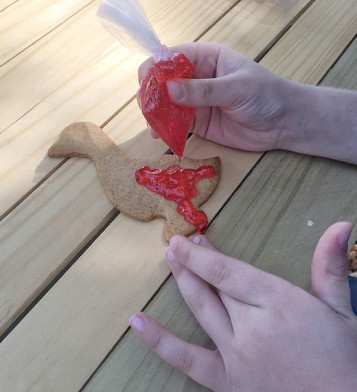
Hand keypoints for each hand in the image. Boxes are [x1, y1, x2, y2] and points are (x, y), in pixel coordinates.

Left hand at [130, 222, 356, 390]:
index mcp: (279, 304)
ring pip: (201, 311)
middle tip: (179, 244)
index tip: (187, 238)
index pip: (229, 273)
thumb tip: (343, 223)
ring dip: (182, 282)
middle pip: (214, 287)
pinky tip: (136, 323)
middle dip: (194, 262)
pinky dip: (159, 342)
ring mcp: (236, 356)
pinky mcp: (227, 383)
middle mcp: (252, 328)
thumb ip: (331, 265)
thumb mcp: (339, 307)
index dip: (204, 254)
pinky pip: (187, 361)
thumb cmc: (343, 356)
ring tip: (169, 261)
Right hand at [138, 42, 356, 163]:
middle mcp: (197, 78)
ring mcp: (196, 102)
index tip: (147, 83)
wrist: (284, 124)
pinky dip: (166, 129)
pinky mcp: (199, 123)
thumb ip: (204, 90)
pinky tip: (160, 136)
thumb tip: (170, 89)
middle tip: (148, 109)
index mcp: (207, 58)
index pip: (173, 57)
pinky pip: (177, 124)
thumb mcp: (236, 88)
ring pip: (167, 105)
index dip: (156, 68)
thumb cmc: (266, 96)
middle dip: (152, 94)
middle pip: (164, 82)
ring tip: (152, 127)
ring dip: (156, 114)